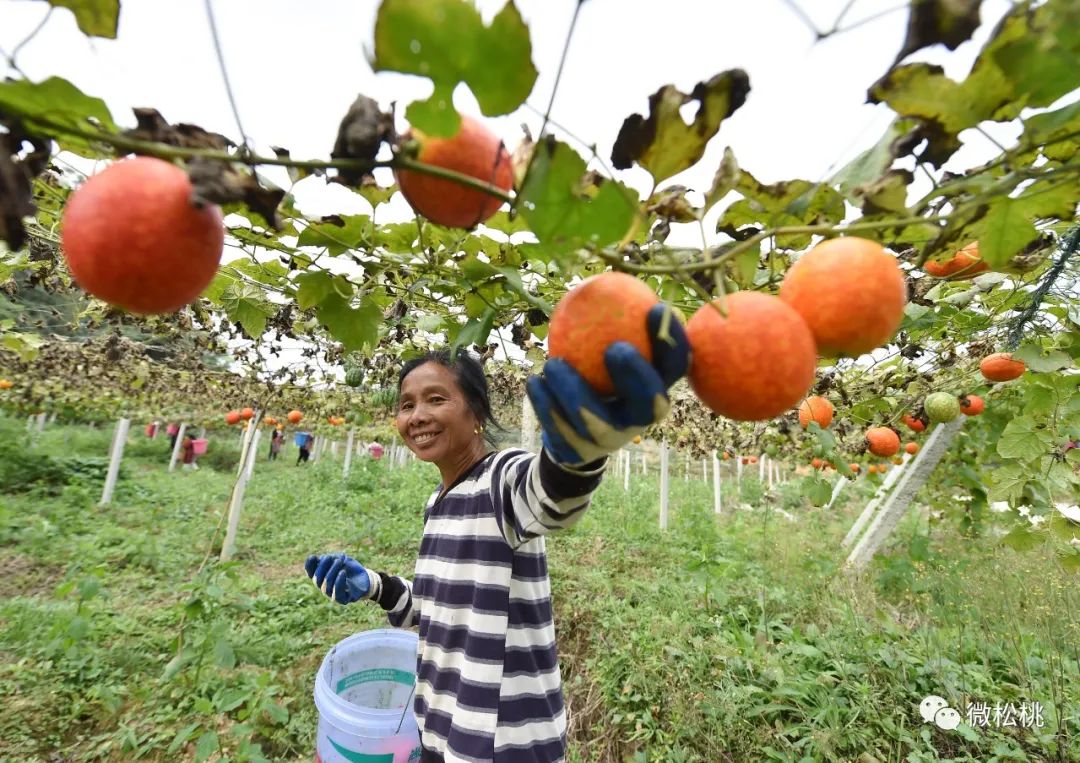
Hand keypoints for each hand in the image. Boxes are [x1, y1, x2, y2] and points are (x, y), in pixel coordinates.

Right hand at [304, 553, 370, 603]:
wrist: (365, 579)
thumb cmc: (351, 568)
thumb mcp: (342, 559)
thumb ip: (332, 558)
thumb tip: (321, 559)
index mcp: (321, 577)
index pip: (310, 573)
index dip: (309, 566)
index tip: (313, 556)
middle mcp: (323, 587)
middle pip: (317, 579)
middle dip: (322, 566)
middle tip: (331, 557)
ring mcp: (332, 594)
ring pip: (327, 584)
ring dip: (332, 571)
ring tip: (339, 561)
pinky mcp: (342, 599)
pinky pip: (337, 593)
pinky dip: (338, 582)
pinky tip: (342, 572)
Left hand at [527, 303, 689, 465]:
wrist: (572, 432)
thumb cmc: (595, 376)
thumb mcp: (608, 352)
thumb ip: (614, 324)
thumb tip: (609, 279)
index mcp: (656, 388)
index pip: (676, 368)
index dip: (673, 341)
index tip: (657, 308)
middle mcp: (641, 418)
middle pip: (650, 404)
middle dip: (637, 378)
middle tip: (615, 348)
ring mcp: (612, 440)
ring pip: (596, 421)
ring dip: (574, 392)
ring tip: (553, 364)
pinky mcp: (581, 453)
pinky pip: (561, 430)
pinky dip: (546, 405)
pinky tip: (534, 381)